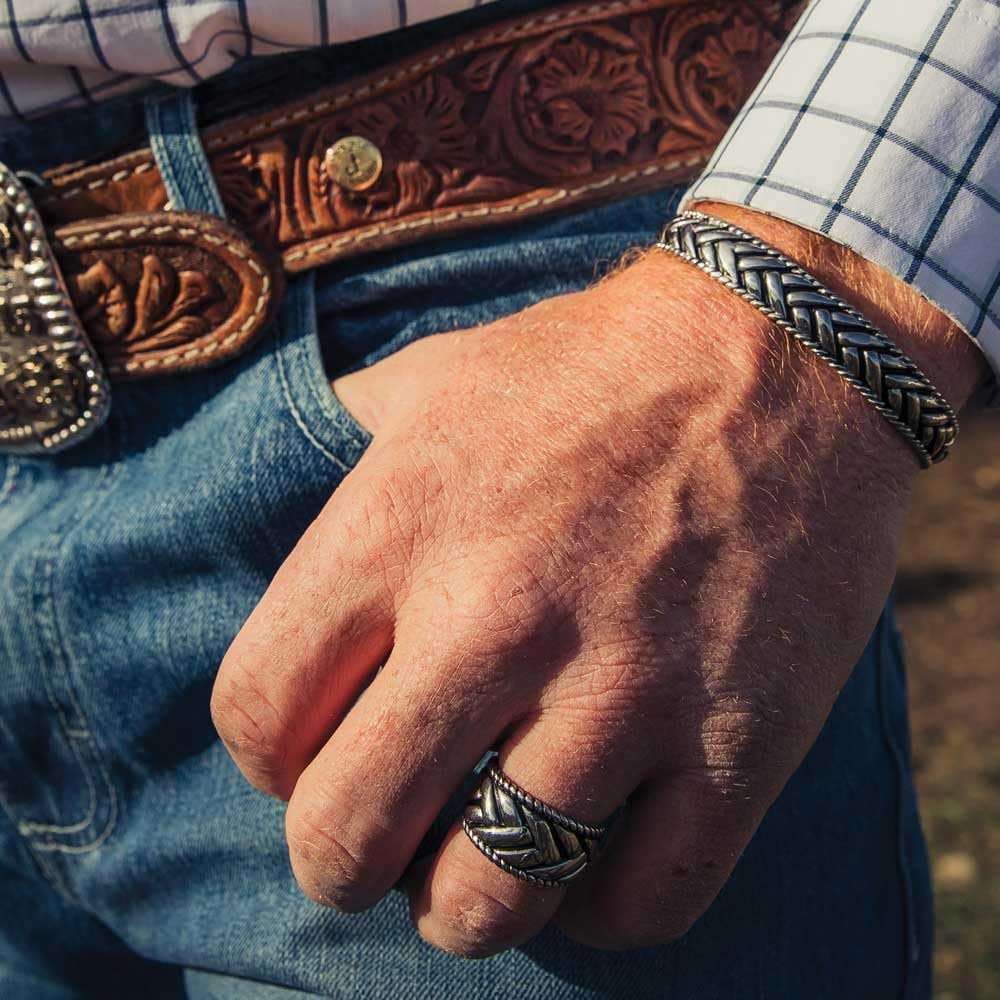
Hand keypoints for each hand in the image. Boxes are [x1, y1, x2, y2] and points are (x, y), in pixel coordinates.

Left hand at [211, 214, 984, 956]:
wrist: (783, 350)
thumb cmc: (591, 366)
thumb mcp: (434, 376)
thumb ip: (342, 450)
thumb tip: (286, 504)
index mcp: (400, 523)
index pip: (258, 712)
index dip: (268, 756)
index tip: (307, 752)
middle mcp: (495, 613)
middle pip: (345, 831)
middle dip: (337, 862)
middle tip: (371, 843)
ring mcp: (623, 683)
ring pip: (488, 897)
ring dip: (460, 908)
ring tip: (471, 874)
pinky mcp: (736, 734)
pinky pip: (644, 900)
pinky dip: (597, 913)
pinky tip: (589, 866)